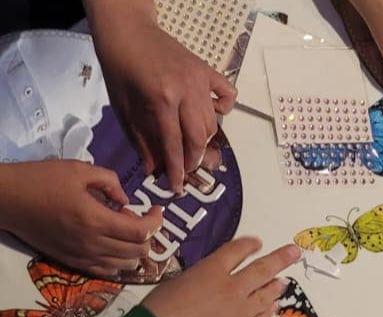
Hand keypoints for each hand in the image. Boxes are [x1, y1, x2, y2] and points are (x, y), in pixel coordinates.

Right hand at [0, 161, 161, 277]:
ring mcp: (84, 257)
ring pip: (127, 265)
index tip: (157, 210)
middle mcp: (93, 243)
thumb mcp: (77, 169)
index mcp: (95, 219)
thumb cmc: (40, 180)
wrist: (8, 200)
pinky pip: (109, 271)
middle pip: (139, 251)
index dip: (155, 222)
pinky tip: (115, 247)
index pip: (141, 232)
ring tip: (128, 233)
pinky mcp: (75, 263)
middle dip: (148, 236)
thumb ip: (108, 180)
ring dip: (135, 250)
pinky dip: (120, 261)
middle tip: (140, 219)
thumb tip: (126, 200)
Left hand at [86, 0, 235, 193]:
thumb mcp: (122, 106)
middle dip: (193, 160)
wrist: (126, 28)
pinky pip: (227, 94)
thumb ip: (140, 139)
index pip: (174, 145)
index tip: (177, 187)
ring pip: (212, 123)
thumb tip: (155, 168)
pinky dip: (224, 108)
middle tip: (185, 168)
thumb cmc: (120, 65)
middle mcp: (184, 91)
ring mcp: (199, 80)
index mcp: (160, 99)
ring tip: (191, 145)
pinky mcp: (205, 71)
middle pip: (198, 138)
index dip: (176, 170)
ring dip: (203, 140)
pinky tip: (211, 113)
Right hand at [143, 237, 301, 316]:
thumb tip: (214, 282)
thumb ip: (202, 279)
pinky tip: (271, 308)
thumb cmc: (160, 311)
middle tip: (293, 252)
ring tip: (283, 282)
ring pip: (265, 297)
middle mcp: (231, 289)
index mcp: (211, 270)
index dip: (249, 245)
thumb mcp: (178, 282)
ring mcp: (240, 313)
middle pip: (261, 270)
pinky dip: (267, 311)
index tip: (257, 243)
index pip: (236, 251)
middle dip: (280, 259)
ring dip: (275, 288)